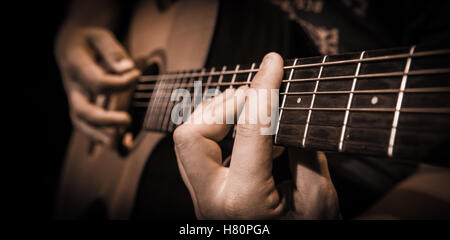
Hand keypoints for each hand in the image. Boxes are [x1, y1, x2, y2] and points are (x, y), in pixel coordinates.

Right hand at [55, 27, 140, 143]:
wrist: (71, 46)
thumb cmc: (89, 41)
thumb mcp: (100, 37)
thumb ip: (113, 52)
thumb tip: (127, 69)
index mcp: (76, 66)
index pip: (98, 82)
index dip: (120, 83)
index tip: (137, 75)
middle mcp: (73, 88)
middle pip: (83, 110)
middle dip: (104, 120)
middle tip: (127, 120)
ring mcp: (76, 100)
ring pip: (83, 124)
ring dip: (101, 136)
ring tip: (120, 144)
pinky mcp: (82, 108)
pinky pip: (88, 127)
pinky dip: (102, 139)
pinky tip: (121, 146)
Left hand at [173, 53, 339, 218]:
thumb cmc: (305, 239)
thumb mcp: (319, 204)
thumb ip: (306, 157)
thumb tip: (288, 116)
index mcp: (245, 202)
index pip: (249, 131)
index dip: (263, 90)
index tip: (273, 64)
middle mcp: (212, 199)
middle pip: (191, 133)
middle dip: (225, 104)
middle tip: (258, 96)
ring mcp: (201, 197)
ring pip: (186, 139)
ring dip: (217, 114)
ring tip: (252, 111)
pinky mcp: (201, 192)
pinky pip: (195, 149)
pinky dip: (217, 128)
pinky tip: (245, 131)